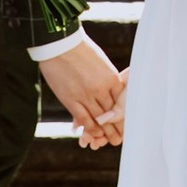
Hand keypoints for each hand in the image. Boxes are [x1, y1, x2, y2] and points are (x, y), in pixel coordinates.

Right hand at [38, 32, 125, 149]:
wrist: (60, 44)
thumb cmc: (79, 49)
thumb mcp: (100, 62)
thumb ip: (106, 78)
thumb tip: (110, 87)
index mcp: (111, 79)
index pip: (122, 103)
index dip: (124, 116)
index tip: (127, 124)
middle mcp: (101, 90)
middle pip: (112, 114)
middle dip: (116, 128)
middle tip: (120, 139)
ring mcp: (87, 96)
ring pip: (99, 120)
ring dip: (105, 132)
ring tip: (109, 142)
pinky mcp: (72, 100)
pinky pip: (84, 119)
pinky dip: (90, 129)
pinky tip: (93, 135)